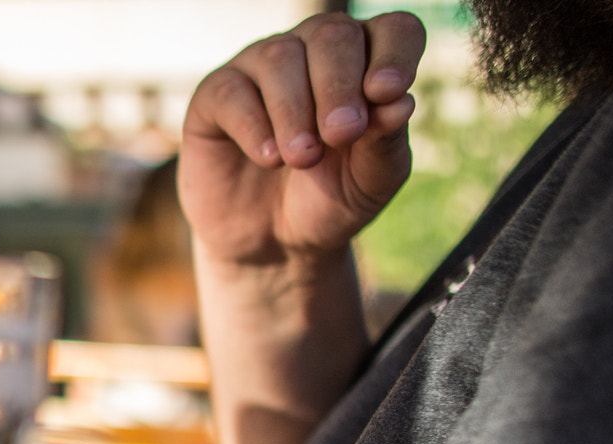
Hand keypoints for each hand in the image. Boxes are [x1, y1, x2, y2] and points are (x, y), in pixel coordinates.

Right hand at [179, 11, 425, 268]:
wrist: (272, 243)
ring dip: (295, 109)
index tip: (386, 94)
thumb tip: (399, 101)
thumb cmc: (329, 200)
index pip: (393, 29)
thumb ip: (387, 140)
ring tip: (302, 158)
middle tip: (340, 135)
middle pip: (332, 34)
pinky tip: (268, 159)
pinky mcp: (214, 97)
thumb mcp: (371, 181)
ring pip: (279, 57)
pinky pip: (231, 92)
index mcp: (366, 62)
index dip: (394, 53)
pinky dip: (253, 125)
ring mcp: (260, 69)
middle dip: (339, 85)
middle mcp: (313, 52)